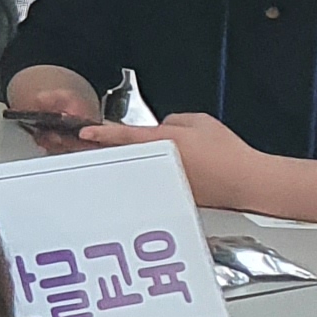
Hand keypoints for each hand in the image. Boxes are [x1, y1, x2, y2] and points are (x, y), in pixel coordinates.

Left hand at [78, 107, 263, 207]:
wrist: (246, 182)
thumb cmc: (227, 151)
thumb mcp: (197, 122)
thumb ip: (171, 121)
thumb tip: (157, 129)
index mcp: (166, 142)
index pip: (126, 136)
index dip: (102, 134)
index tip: (84, 132)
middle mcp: (159, 165)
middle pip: (119, 156)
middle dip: (96, 151)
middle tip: (71, 145)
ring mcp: (161, 182)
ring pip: (128, 170)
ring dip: (111, 164)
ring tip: (87, 158)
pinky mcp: (169, 194)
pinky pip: (143, 182)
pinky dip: (132, 177)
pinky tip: (124, 175)